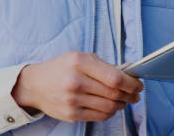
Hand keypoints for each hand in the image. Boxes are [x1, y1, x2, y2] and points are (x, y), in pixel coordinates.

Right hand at [11, 51, 143, 121]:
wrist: (35, 85)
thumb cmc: (61, 68)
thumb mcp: (82, 58)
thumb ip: (105, 65)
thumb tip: (128, 71)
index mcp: (80, 62)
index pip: (114, 77)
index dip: (131, 83)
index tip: (138, 84)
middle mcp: (76, 82)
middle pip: (114, 93)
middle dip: (130, 95)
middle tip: (135, 94)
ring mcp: (73, 100)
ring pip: (109, 106)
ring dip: (122, 104)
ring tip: (124, 100)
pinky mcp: (71, 114)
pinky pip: (99, 116)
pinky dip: (110, 112)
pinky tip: (111, 106)